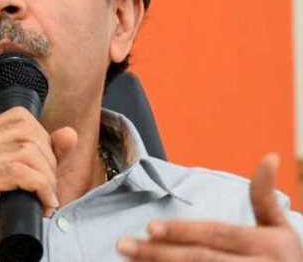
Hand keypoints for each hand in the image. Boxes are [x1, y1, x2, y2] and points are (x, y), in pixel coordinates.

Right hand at [0, 107, 76, 261]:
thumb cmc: (10, 212)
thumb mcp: (35, 175)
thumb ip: (50, 151)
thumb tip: (69, 133)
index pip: (19, 118)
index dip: (43, 141)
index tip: (43, 169)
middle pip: (26, 133)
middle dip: (48, 162)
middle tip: (46, 189)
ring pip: (27, 153)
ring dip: (46, 178)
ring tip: (44, 197)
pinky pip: (20, 172)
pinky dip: (41, 188)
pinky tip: (44, 204)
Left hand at [117, 154, 302, 260]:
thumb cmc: (286, 259)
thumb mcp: (281, 229)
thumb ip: (265, 197)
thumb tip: (269, 156)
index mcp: (264, 246)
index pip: (216, 235)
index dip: (183, 231)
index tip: (149, 226)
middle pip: (198, 260)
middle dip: (158, 253)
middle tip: (122, 244)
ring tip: (128, 257)